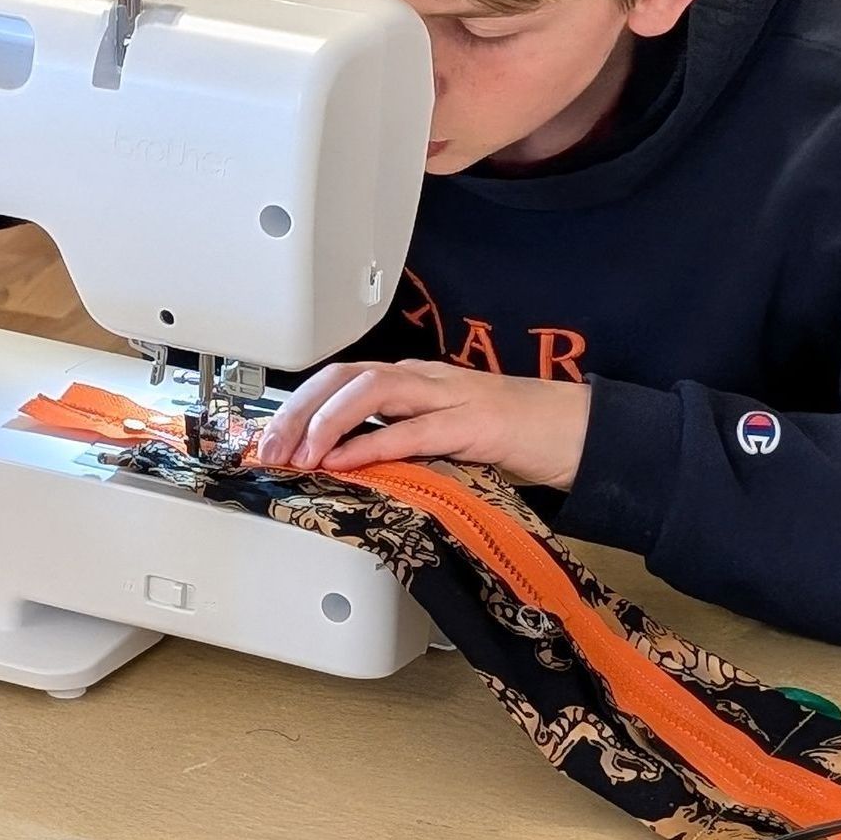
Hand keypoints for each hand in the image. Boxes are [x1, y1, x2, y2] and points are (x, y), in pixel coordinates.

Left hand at [256, 360, 590, 489]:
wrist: (576, 429)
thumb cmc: (512, 434)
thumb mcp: (440, 435)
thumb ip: (398, 440)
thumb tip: (346, 464)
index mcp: (413, 380)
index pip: (339, 378)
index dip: (295, 403)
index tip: (264, 436)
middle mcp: (424, 379)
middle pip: (344, 375)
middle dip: (297, 408)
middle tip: (268, 446)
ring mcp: (448, 397)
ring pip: (373, 389)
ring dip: (327, 420)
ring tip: (301, 452)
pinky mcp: (473, 424)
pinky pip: (415, 429)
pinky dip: (375, 442)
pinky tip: (348, 460)